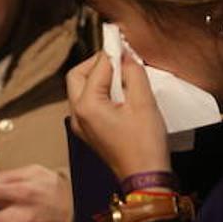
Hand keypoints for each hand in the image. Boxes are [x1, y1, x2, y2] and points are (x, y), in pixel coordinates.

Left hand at [66, 50, 169, 181]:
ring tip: (123, 75)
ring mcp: (81, 126)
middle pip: (77, 76)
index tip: (124, 42)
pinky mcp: (90, 132)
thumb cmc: (145, 145)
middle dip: (97, 63)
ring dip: (98, 78)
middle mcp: (77, 115)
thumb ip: (134, 73)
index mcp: (86, 105)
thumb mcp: (144, 102)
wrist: (145, 179)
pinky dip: (100, 93)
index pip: (97, 67)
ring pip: (81, 90)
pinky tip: (121, 93)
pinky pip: (88, 104)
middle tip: (119, 58)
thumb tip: (126, 56)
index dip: (112, 53)